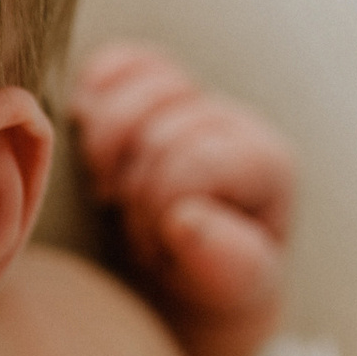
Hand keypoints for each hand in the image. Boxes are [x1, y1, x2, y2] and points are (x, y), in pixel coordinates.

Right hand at [71, 41, 294, 355]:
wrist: (182, 279)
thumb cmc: (208, 286)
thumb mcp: (228, 292)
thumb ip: (225, 265)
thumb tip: (187, 221)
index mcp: (266, 164)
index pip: (194, 157)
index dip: (159, 205)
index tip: (160, 246)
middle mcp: (233, 121)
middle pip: (163, 119)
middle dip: (133, 182)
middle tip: (132, 223)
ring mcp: (188, 99)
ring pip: (138, 83)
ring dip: (106, 143)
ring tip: (110, 189)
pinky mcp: (146, 87)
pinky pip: (116, 62)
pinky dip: (94, 91)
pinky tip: (90, 133)